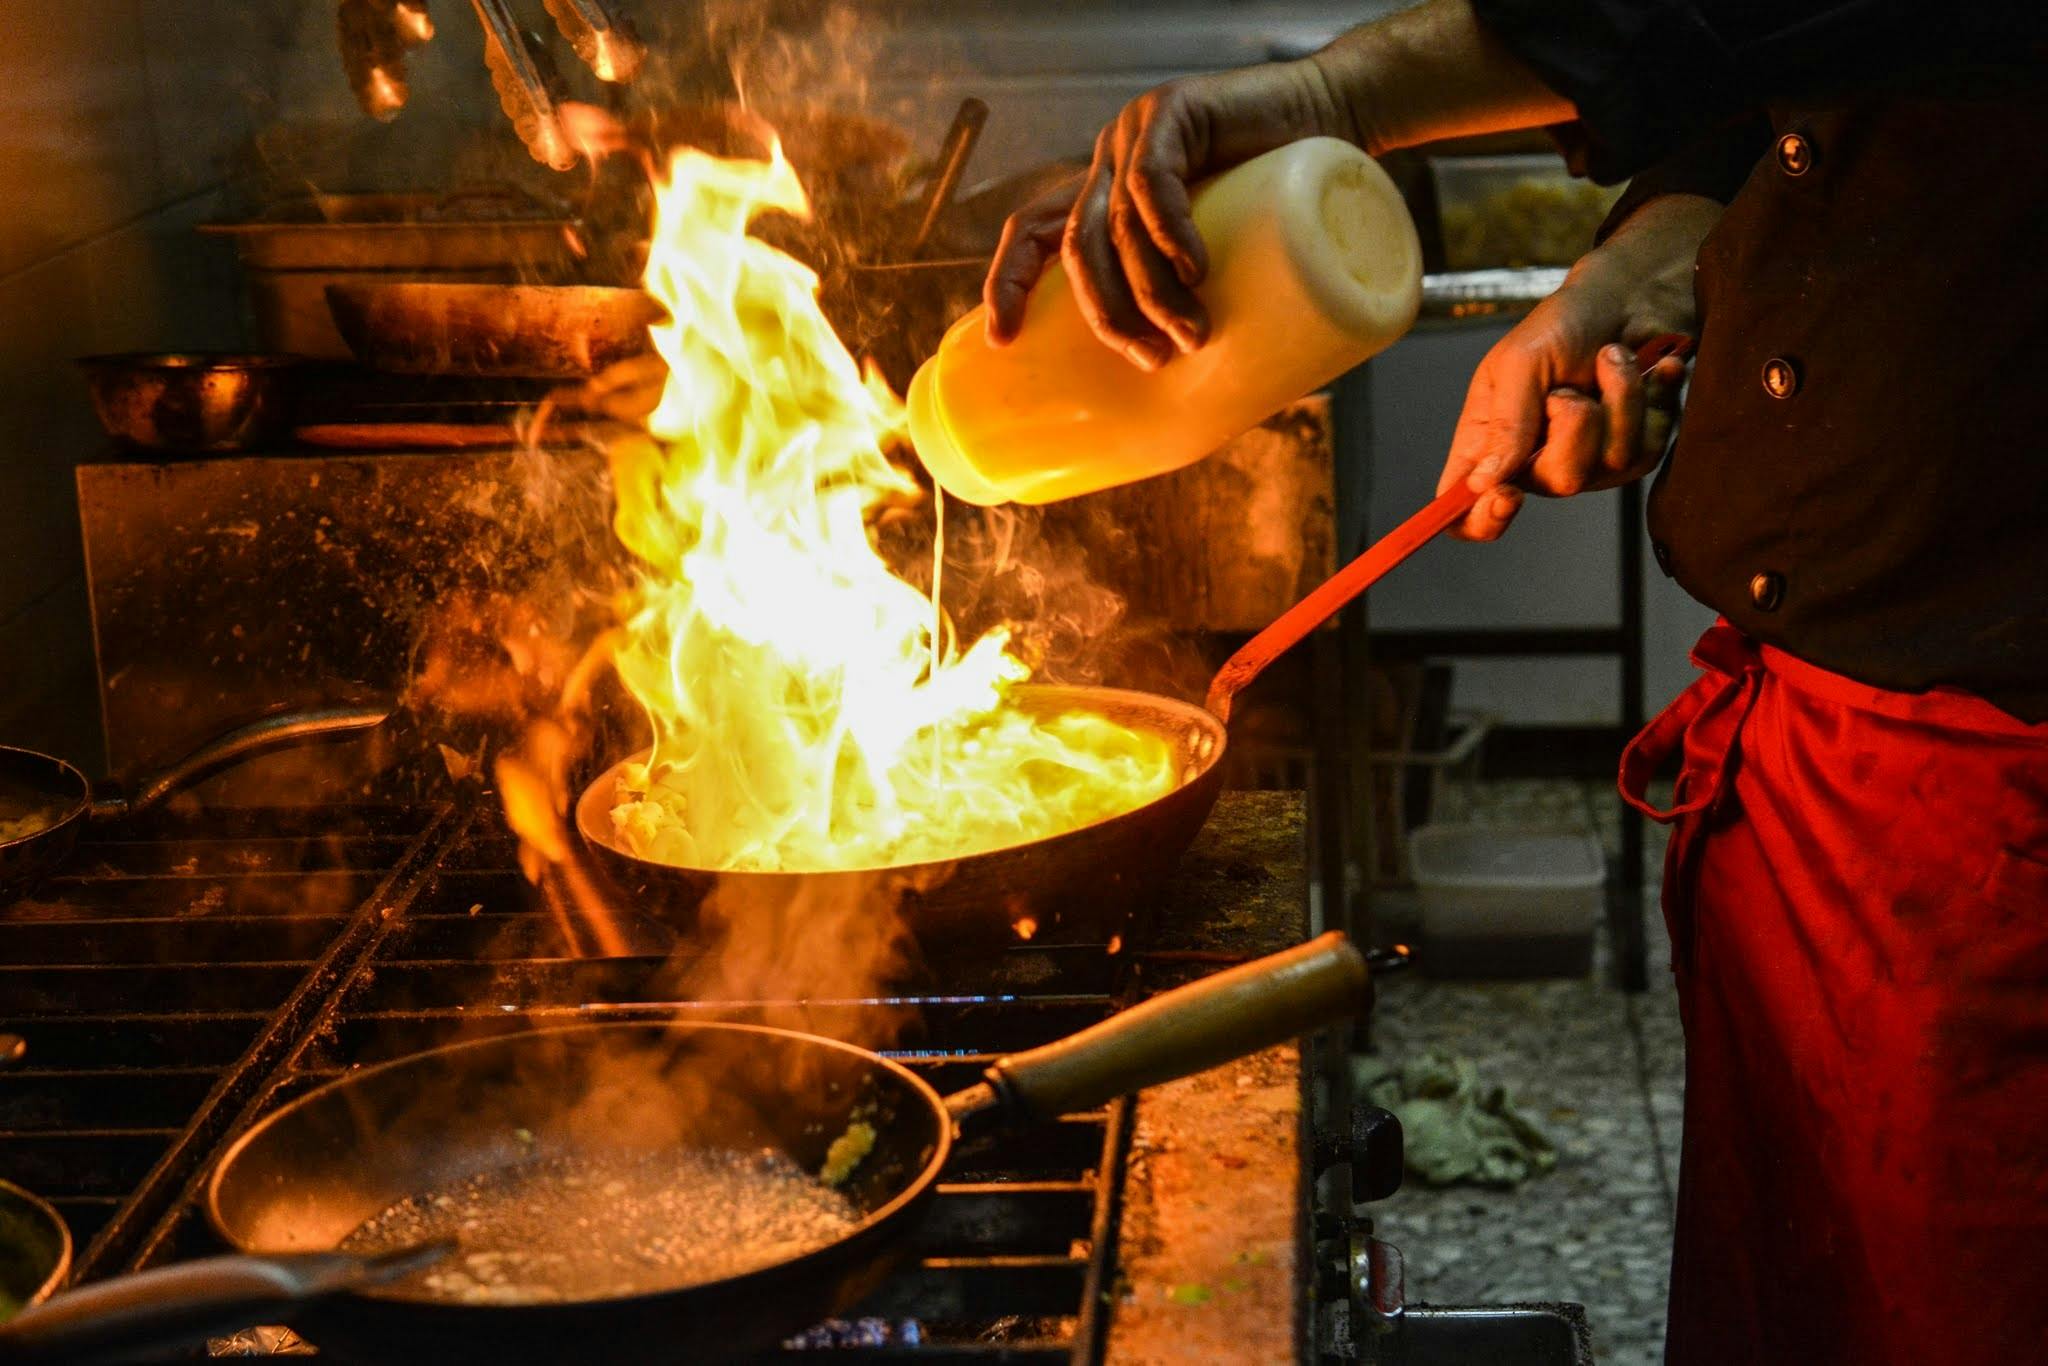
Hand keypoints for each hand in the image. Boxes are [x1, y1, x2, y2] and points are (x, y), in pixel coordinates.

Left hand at [980, 0, 1577, 369]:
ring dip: (1149, 291)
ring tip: (1193, 334)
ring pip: (1117, 226)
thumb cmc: (1287, 193)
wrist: (1338, 109)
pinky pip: (1153, 181)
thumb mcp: (1231, 252)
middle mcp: (1107, 164)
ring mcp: (1135, 136)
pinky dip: (1169, 231)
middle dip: (1106, 315)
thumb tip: (1212, 406)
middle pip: (1076, 249)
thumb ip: (1206, 299)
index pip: (1031, 233)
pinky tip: (1194, 267)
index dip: (1006, 283)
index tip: (1001, 342)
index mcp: (1104, 195)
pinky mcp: (1173, 113)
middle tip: (1152, 360)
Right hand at [1437, 194, 1722, 540]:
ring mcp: (1589, 462)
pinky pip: (1649, 447)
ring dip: (1619, 397)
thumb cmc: (1561, 324)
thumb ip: (1504, 422)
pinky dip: (1652, 398)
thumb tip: (1484, 483)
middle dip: (1575, 426)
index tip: (1506, 495)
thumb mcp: (1520, 362)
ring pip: (1612, 463)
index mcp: (1488, 444)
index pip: (1467, 512)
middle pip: (1556, 484)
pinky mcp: (1635, 451)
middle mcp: (1535, 462)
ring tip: (1612, 357)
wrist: (1627, 299)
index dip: (1480, 520)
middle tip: (1570, 386)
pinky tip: (1651, 370)